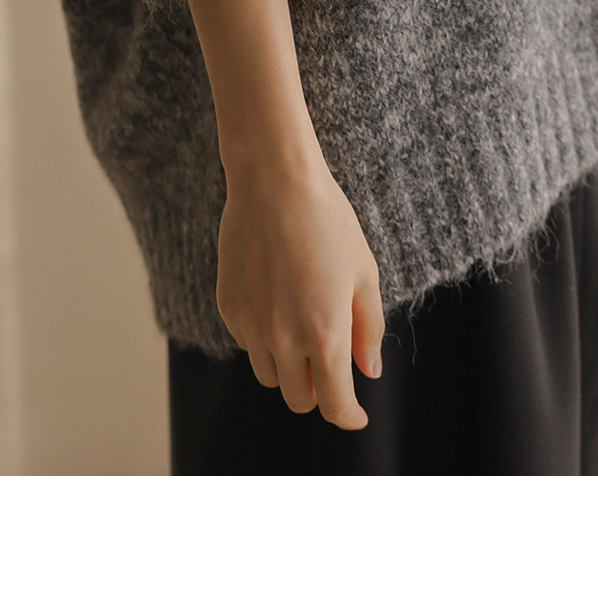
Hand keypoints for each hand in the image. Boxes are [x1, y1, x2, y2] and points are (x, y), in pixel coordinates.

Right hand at [216, 139, 384, 430]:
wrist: (274, 181)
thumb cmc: (328, 221)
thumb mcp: (364, 273)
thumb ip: (368, 329)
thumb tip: (368, 372)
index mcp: (325, 333)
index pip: (333, 405)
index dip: (348, 416)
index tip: (356, 413)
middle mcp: (283, 338)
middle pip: (298, 399)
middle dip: (319, 390)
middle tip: (332, 362)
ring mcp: (251, 324)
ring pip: (269, 375)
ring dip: (289, 367)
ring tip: (302, 324)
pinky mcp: (229, 306)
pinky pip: (247, 343)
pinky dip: (264, 339)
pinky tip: (277, 299)